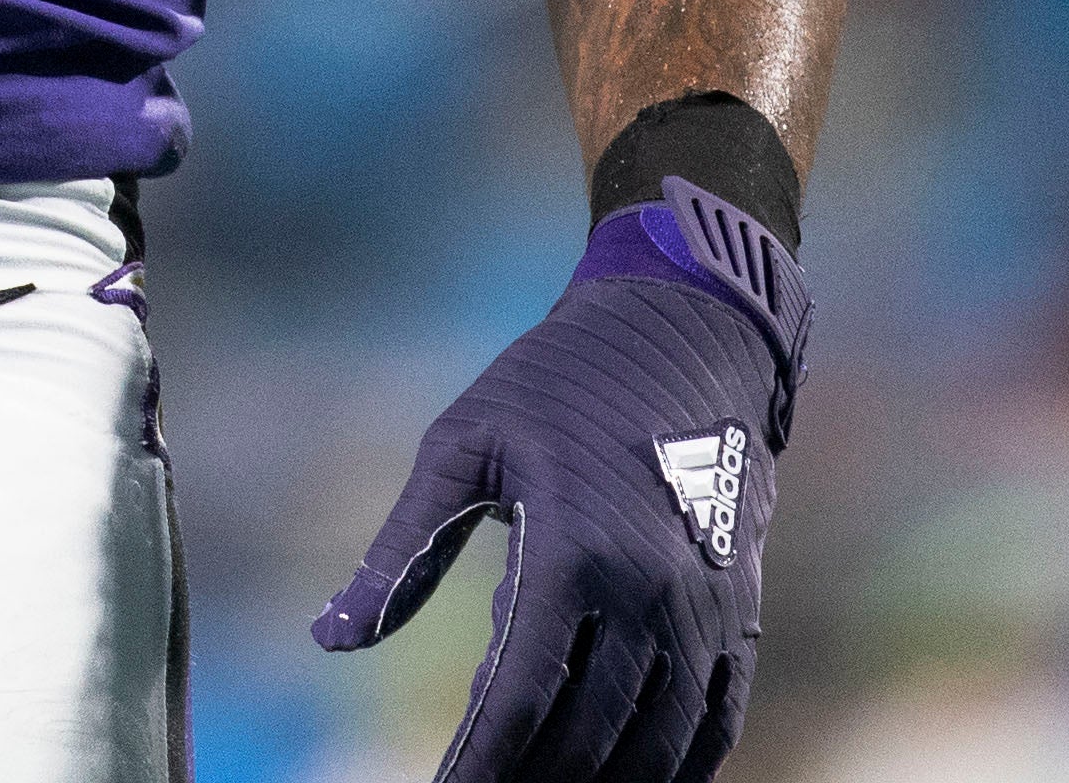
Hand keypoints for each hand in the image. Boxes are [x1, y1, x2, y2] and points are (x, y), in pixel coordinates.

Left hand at [311, 180, 805, 782]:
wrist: (686, 331)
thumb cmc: (556, 381)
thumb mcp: (462, 444)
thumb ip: (401, 551)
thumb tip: (329, 638)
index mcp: (572, 550)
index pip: (516, 699)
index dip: (476, 765)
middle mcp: (648, 593)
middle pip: (584, 735)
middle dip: (529, 779)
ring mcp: (704, 609)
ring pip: (655, 743)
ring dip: (601, 782)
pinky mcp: (739, 610)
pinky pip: (717, 719)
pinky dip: (679, 769)